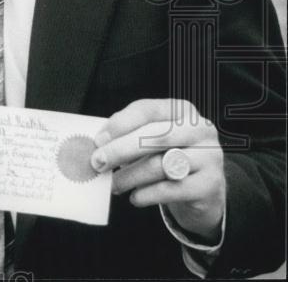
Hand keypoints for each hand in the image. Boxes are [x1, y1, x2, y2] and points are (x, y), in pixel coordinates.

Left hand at [90, 99, 224, 241]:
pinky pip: (171, 190)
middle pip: (156, 136)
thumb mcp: (152, 141)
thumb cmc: (169, 158)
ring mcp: (210, 157)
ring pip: (161, 165)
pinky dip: (147, 194)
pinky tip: (134, 197)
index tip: (98, 140)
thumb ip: (129, 135)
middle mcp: (200, 130)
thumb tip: (98, 143)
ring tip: (113, 184)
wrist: (204, 192)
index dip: (120, 124)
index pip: (147, 110)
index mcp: (182, 111)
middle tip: (98, 162)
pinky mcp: (210, 185)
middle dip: (121, 150)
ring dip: (130, 176)